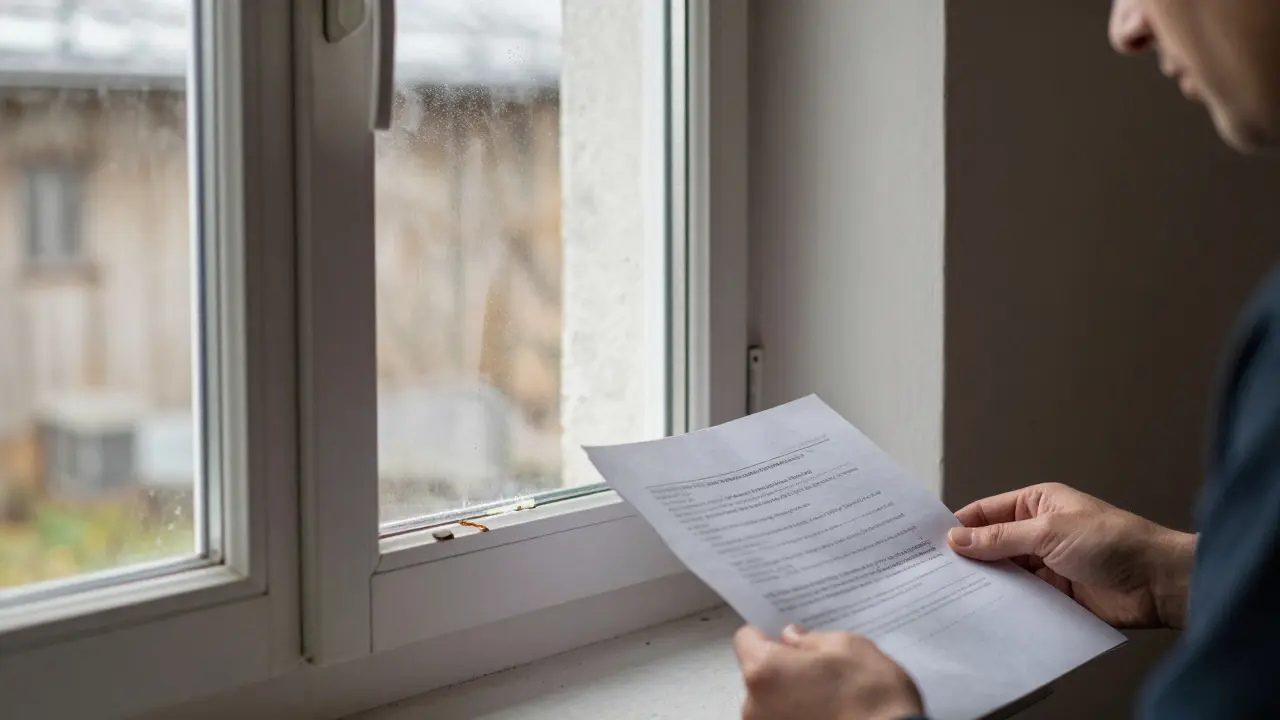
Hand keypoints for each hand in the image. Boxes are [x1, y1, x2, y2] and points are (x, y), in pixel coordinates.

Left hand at [733, 625, 922, 719]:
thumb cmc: (870, 696)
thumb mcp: (846, 647)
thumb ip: (810, 639)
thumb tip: (792, 638)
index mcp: (764, 670)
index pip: (745, 640)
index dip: (765, 634)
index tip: (784, 638)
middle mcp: (754, 705)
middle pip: (757, 674)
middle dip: (781, 668)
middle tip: (817, 667)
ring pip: (770, 702)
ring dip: (790, 696)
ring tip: (828, 696)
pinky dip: (799, 716)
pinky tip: (828, 714)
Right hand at [948, 483, 1195, 628]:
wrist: (1158, 583)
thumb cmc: (1113, 542)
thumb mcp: (1048, 532)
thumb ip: (1000, 538)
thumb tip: (958, 538)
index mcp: (1036, 504)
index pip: (986, 513)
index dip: (959, 526)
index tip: (930, 543)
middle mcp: (1038, 533)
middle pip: (991, 545)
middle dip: (968, 557)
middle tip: (934, 573)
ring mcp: (1046, 565)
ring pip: (1005, 574)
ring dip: (986, 583)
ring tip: (953, 595)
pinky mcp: (1055, 595)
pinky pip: (1022, 599)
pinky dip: (1005, 604)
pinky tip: (985, 611)